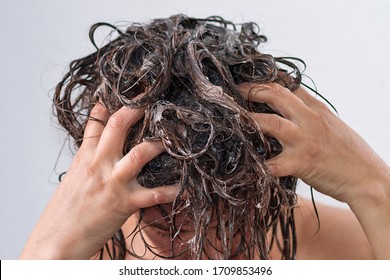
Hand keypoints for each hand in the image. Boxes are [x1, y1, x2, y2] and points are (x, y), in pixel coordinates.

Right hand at [20, 103, 176, 258]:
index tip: (128, 91)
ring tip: (174, 139)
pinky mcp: (124, 203)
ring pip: (141, 153)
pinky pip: (154, 194)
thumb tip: (97, 139)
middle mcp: (99, 164)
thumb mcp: (74, 176)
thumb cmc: (65, 210)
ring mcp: (113, 182)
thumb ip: (88, 155)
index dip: (111, 103)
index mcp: (85, 156)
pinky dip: (171, 190)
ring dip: (160, 144)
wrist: (56, 240)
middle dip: (136, 109)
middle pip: (118, 125)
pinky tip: (184, 187)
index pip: (97, 122)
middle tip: (153, 99)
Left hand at [239, 83, 389, 203]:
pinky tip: (244, 165)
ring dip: (248, 120)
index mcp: (316, 109)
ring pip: (270, 123)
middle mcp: (309, 120)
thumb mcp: (331, 122)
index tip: (247, 75)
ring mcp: (304, 140)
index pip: (288, 84)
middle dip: (251, 90)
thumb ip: (309, 110)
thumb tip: (290, 99)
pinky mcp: (301, 163)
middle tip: (233, 91)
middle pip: (276, 94)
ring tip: (231, 119)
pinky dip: (257, 165)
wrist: (368, 178)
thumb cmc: (349, 152)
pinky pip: (273, 164)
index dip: (265, 77)